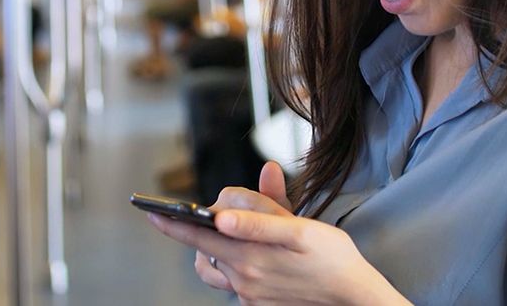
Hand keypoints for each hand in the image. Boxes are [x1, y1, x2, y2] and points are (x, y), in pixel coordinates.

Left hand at [147, 162, 408, 304]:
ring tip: (229, 231)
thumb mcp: (299, 231)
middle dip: (196, 228)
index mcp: (250, 256)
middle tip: (198, 212)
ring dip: (213, 246)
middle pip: (204, 248)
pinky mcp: (257, 303)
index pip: (198, 235)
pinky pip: (232, 279)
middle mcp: (244, 279)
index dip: (172, 222)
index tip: (151, 211)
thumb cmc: (332, 258)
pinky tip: (252, 250)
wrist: (355, 299)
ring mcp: (249, 294)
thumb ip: (259, 219)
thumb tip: (222, 212)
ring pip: (215, 265)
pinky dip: (234, 260)